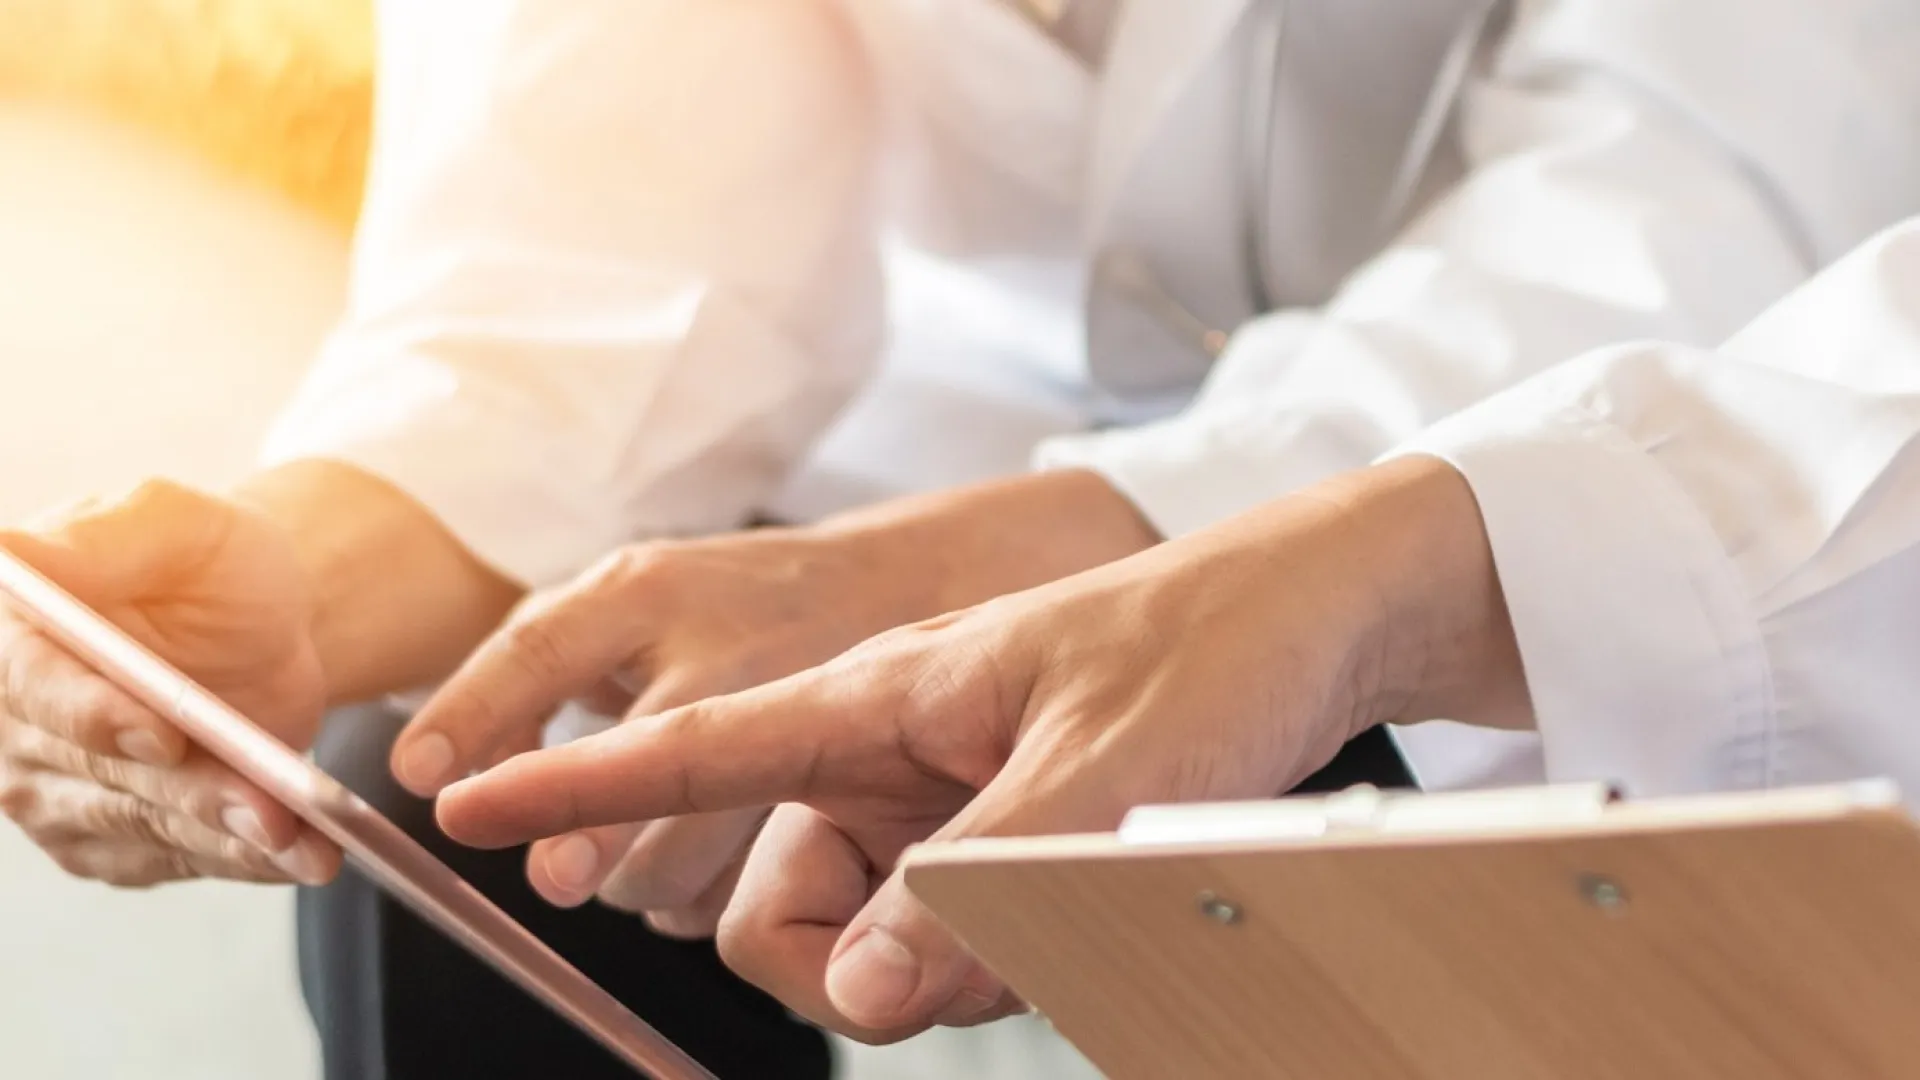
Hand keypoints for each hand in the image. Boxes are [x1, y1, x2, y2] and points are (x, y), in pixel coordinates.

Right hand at [0, 480, 339, 886]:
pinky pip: (175, 858)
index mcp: (14, 638)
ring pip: (143, 827)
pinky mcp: (111, 837)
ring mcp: (56, 791)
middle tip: (272, 810)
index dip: (96, 715)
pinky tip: (300, 859)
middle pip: (100, 773)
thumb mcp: (177, 523)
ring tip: (307, 846)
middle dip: (192, 793)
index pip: (36, 688)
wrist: (261, 620)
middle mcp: (16, 726)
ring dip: (227, 840)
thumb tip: (22, 550)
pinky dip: (241, 861)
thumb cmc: (211, 562)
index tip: (163, 732)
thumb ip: (107, 537)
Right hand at [398, 470, 1158, 934]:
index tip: (462, 803)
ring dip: (933, 970)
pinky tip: (1060, 919)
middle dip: (835, 961)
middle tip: (946, 962)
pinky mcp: (985, 843)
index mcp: (879, 691)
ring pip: (859, 937)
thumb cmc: (1207, 646)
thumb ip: (969, 889)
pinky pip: (933, 943)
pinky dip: (980, 965)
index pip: (696, 740)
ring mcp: (934, 804)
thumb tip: (854, 999)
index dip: (577, 781)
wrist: (1317, 622)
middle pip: (777, 900)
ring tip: (1047, 911)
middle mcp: (887, 752)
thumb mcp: (1096, 774)